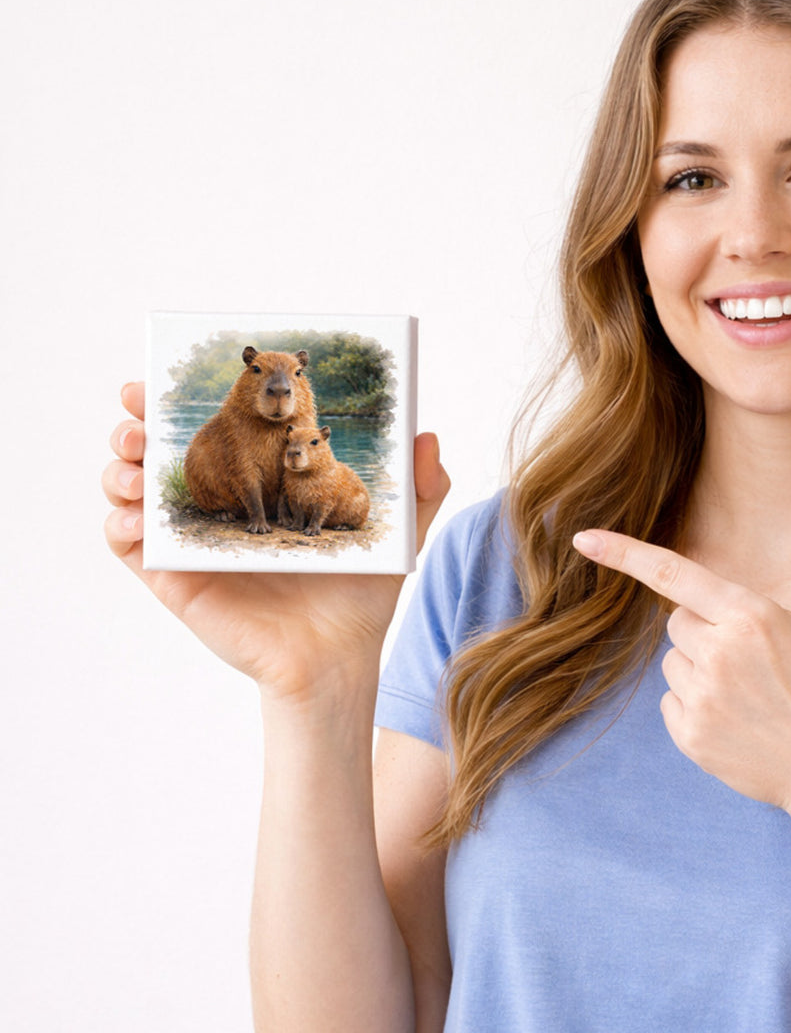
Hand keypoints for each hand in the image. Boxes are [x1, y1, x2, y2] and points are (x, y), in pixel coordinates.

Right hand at [102, 382, 450, 703]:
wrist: (339, 657)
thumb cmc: (361, 595)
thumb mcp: (397, 533)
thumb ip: (421, 486)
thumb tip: (428, 436)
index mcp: (261, 484)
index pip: (215, 431)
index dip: (184, 403)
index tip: (165, 374)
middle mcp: (221, 508)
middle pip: (160, 456)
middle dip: (137, 426)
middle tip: (136, 410)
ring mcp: (195, 545)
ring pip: (135, 496)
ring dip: (120, 471)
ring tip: (133, 462)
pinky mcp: (179, 582)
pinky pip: (134, 551)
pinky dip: (120, 528)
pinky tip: (133, 518)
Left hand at [572, 529, 790, 826]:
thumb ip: (753, 613)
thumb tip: (711, 612)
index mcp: (752, 615)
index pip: (675, 574)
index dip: (624, 554)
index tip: (583, 538)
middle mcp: (720, 650)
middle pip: (678, 623)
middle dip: (703, 634)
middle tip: (748, 664)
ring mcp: (702, 696)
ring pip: (674, 664)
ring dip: (700, 672)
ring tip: (749, 700)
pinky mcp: (691, 735)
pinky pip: (672, 703)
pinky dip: (695, 709)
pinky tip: (737, 725)